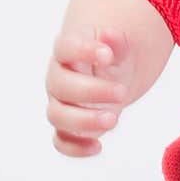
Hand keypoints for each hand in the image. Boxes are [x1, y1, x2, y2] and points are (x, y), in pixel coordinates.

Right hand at [44, 25, 135, 157]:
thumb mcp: (119, 47)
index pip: (64, 47)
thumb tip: (109, 33)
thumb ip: (116, 42)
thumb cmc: (111, 59)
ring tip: (114, 119)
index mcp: (68, 51)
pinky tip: (98, 146)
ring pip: (57, 115)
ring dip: (84, 120)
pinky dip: (75, 148)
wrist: (108, 75)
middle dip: (91, 91)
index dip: (82, 50)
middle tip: (122, 92)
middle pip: (60, 85)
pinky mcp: (67, 127)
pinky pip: (61, 141)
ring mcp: (60, 103)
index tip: (107, 54)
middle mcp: (58, 78)